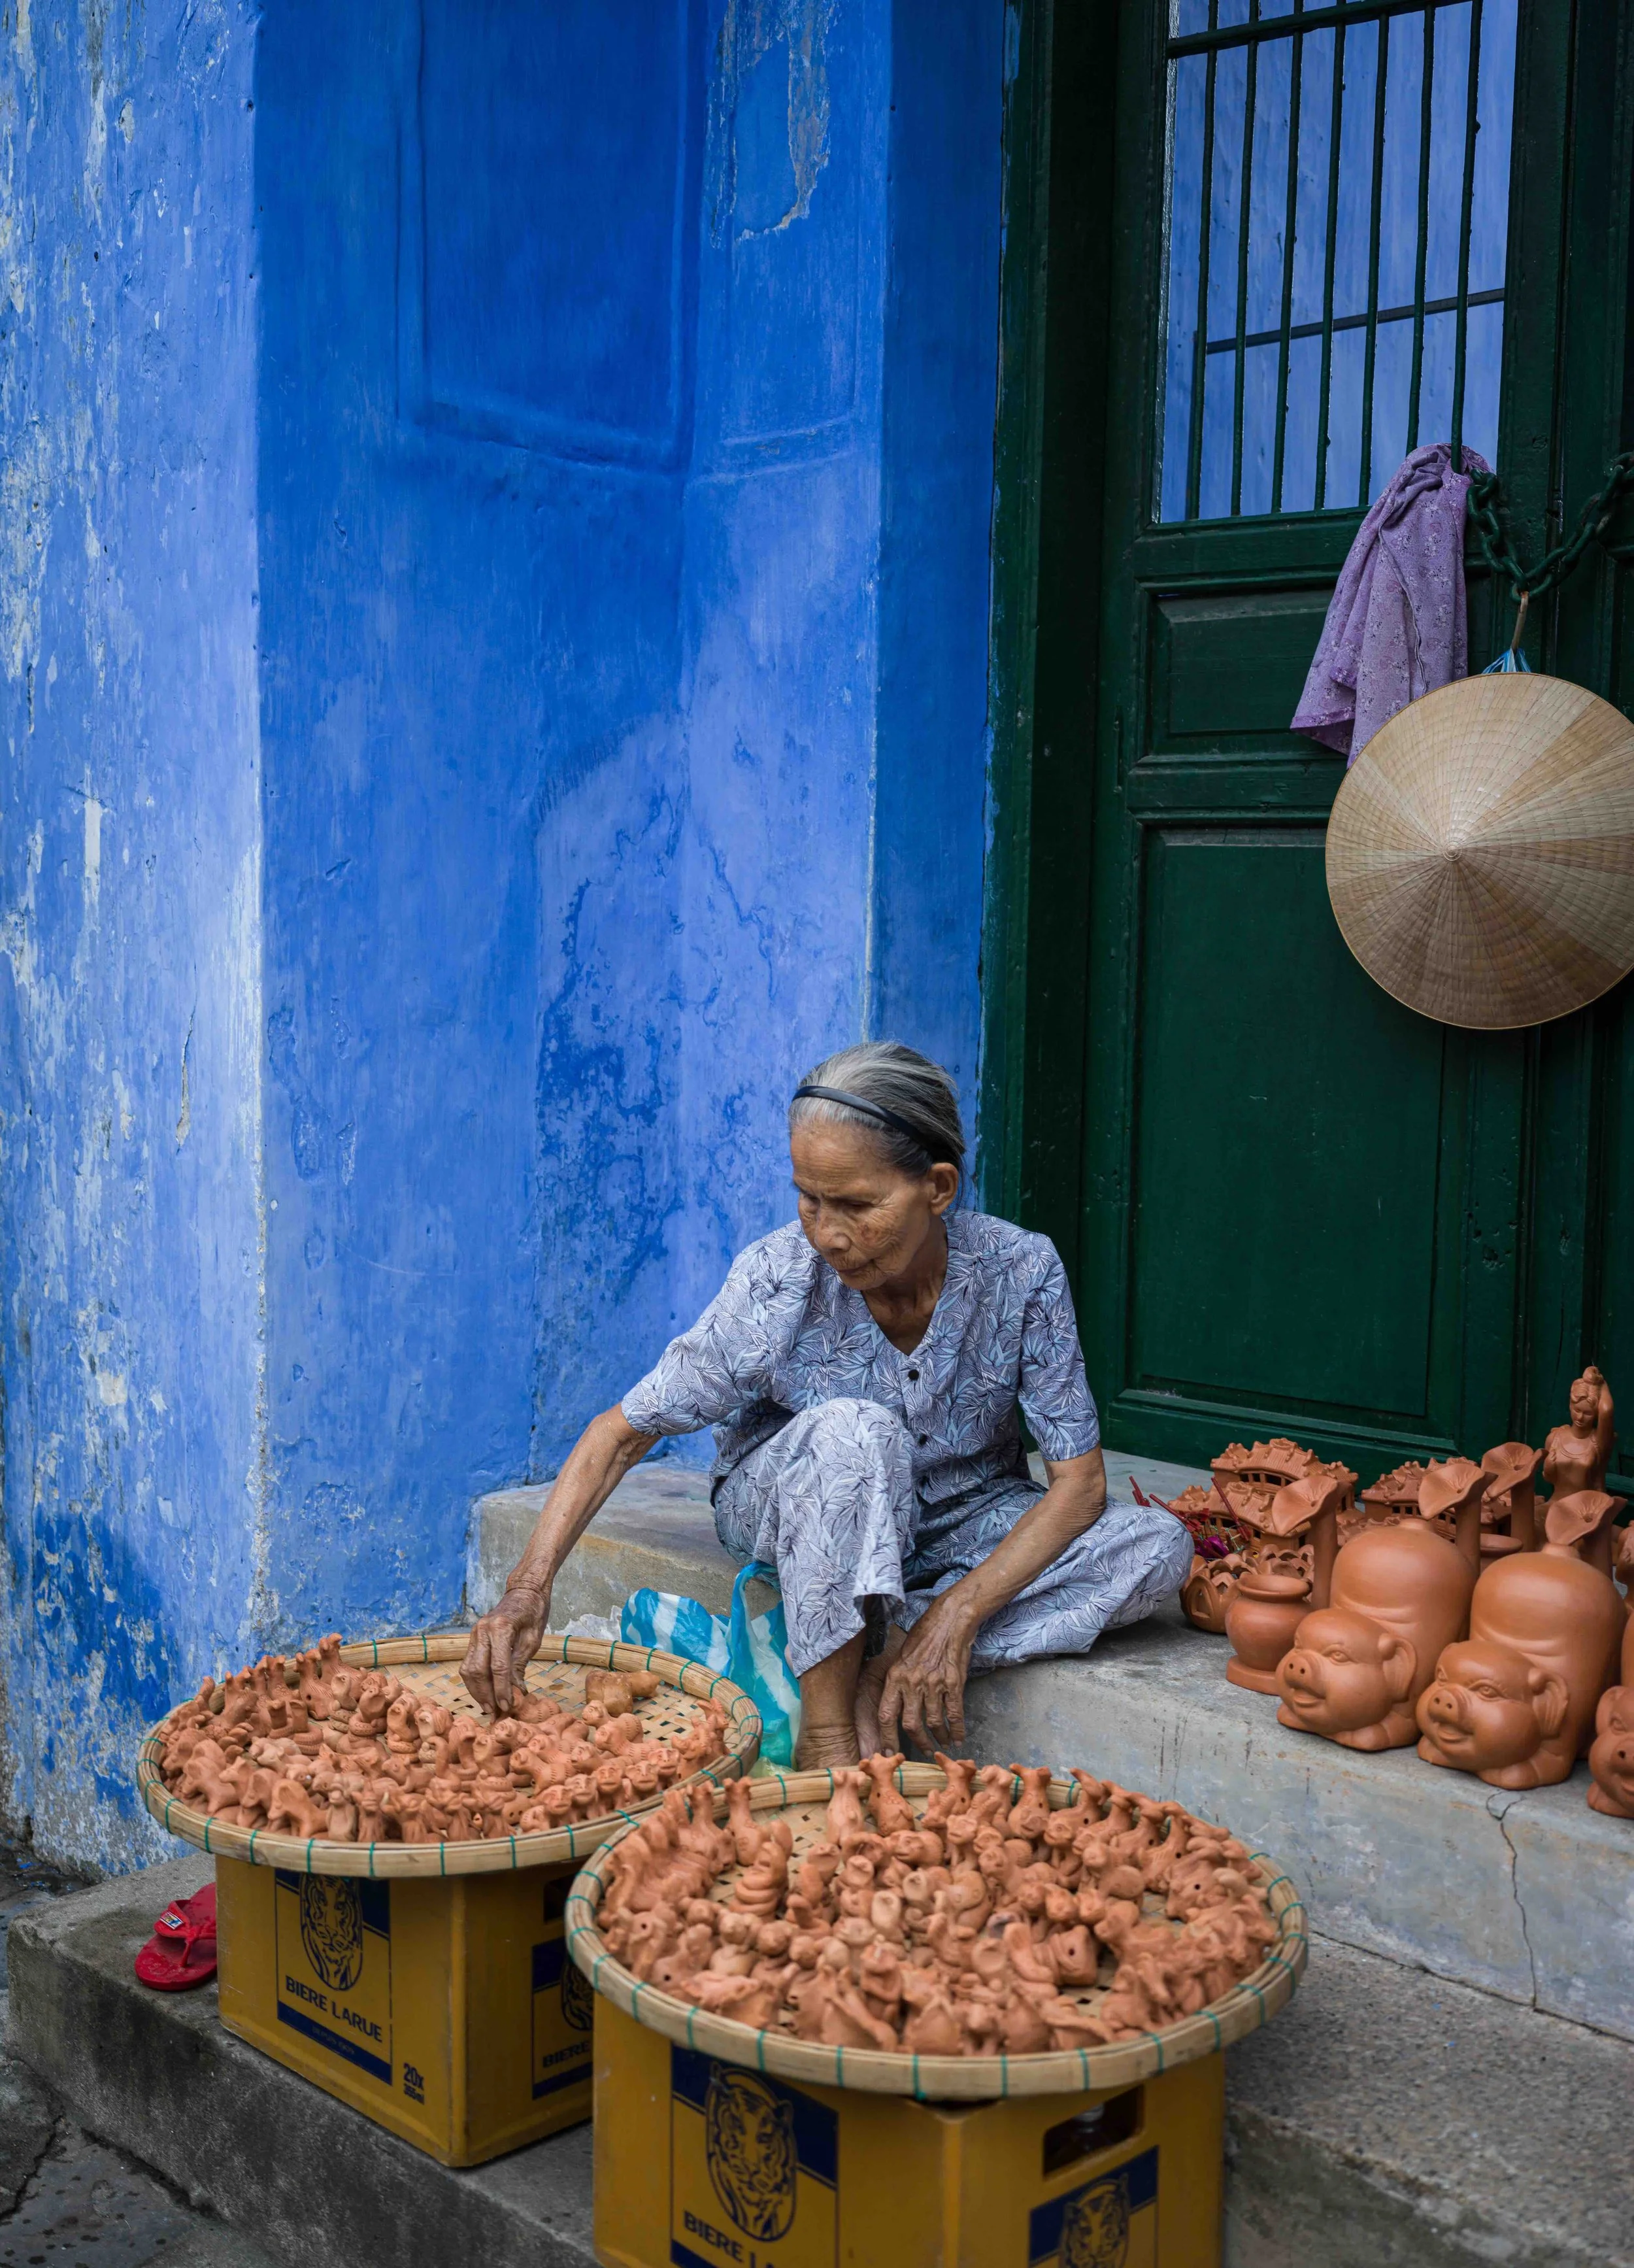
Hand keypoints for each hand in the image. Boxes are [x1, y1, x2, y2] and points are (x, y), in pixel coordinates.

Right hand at [460, 1583, 548, 1718]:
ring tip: (488, 1706)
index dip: (502, 1690)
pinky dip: (474, 1680)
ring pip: (468, 1669)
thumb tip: (516, 1692)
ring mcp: (475, 1633)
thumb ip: (520, 1665)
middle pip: (477, 1670)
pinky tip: (483, 1692)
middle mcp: (483, 1630)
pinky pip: (468, 1663)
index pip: (498, 1667)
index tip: (507, 1707)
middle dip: (485, 1694)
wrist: (524, 1591)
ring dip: (476, 1690)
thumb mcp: (533, 1640)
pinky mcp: (473, 1637)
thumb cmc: (533, 1613)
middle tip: (495, 1712)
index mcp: (501, 1628)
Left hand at [877, 1590, 977, 1754]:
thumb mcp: (902, 1656)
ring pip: (933, 1722)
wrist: (950, 1619)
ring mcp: (933, 1683)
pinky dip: (956, 1729)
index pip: (886, 1714)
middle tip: (924, 1752)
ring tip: (942, 1744)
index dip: (887, 1737)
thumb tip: (896, 1704)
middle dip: (918, 1743)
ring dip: (938, 1737)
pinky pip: (954, 1714)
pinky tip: (958, 1738)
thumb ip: (899, 1681)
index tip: (890, 1752)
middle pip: (910, 1724)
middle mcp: (912, 1682)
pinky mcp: (953, 1683)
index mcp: (895, 1676)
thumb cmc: (925, 1635)